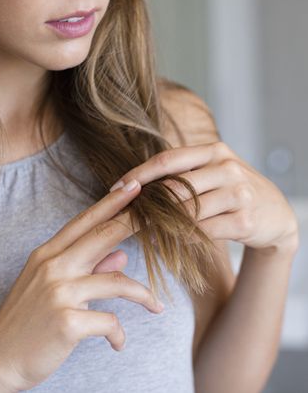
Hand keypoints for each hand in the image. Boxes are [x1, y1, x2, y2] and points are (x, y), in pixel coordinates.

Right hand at [0, 179, 163, 392]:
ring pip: (116, 281)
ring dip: (143, 295)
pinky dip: (118, 334)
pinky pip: (109, 321)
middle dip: (134, 221)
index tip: (133, 185)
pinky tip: (117, 343)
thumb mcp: (50, 289)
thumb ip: (86, 269)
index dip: (111, 202)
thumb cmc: (24, 323)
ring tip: (156, 306)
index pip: (84, 221)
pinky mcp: (66, 321)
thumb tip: (120, 256)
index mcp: (46, 254)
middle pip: (102, 235)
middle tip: (162, 213)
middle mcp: (52, 266)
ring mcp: (58, 292)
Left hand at [109, 141, 299, 256]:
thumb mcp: (212, 171)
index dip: (138, 174)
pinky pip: (203, 231)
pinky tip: (165, 241)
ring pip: (187, 211)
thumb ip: (181, 173)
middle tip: (124, 214)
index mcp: (213, 151)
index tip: (116, 187)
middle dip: (146, 203)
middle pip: (175, 187)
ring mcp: (238, 194)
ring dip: (160, 223)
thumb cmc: (231, 190)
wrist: (276, 214)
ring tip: (140, 230)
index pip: (167, 159)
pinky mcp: (245, 221)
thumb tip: (134, 184)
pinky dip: (180, 238)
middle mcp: (227, 168)